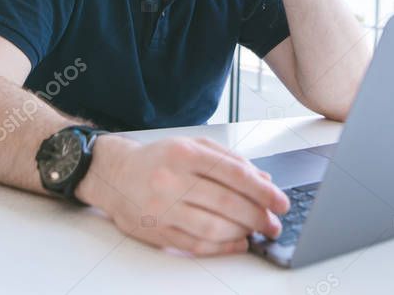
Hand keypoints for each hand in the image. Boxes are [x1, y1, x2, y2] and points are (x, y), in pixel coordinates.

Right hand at [76, 135, 289, 255]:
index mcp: (183, 154)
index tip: (280, 201)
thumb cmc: (157, 160)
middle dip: (258, 215)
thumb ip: (228, 160)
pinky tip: (237, 242)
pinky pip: (195, 244)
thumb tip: (263, 180)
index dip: (262, 190)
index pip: (233, 174)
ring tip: (257, 231)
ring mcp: (161, 209)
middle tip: (274, 222)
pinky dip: (222, 246)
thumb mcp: (191, 147)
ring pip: (212, 226)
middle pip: (226, 202)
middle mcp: (171, 180)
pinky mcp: (156, 232)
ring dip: (242, 232)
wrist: (113, 175)